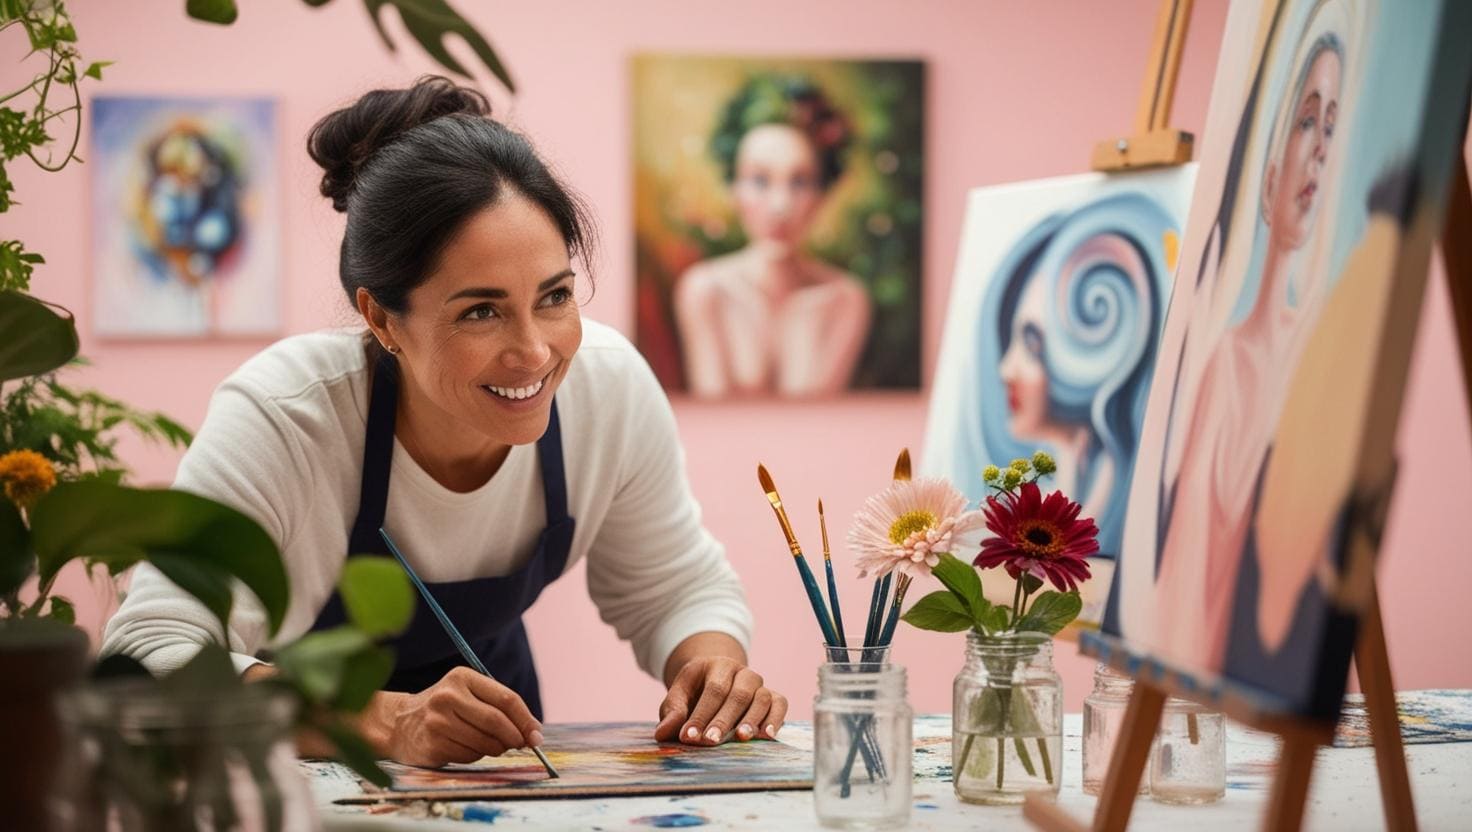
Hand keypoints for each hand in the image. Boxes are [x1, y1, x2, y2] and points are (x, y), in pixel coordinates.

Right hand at [367, 666, 543, 766]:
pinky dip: (477, 756)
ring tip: (490, 745)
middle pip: (497, 722)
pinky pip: (469, 756)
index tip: (537, 735)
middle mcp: (448, 696)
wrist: (400, 724)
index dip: (526, 719)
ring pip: (485, 742)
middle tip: (521, 745)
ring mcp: (438, 721)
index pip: (506, 698)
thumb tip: (533, 731)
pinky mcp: (432, 744)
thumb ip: (498, 707)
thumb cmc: (445, 709)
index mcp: (462, 677)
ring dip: (496, 749)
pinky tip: (466, 748)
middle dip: (515, 737)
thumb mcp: (467, 695)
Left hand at [654, 655, 787, 744]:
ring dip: (751, 719)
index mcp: (716, 665)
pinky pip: (780, 704)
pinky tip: (766, 735)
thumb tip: (662, 734)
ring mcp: (759, 684)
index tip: (688, 737)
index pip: (712, 690)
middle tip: (711, 741)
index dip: (701, 714)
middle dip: (723, 720)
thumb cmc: (695, 693)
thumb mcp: (678, 697)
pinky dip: (775, 718)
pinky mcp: (773, 696)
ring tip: (741, 738)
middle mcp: (741, 672)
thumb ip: (672, 713)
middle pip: (737, 694)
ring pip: (761, 698)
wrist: (716, 681)